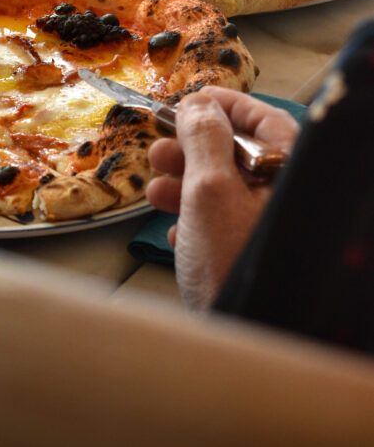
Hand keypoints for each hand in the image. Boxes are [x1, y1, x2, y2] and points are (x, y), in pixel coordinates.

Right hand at [146, 87, 298, 309]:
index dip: (223, 106)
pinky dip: (196, 224)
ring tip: (155, 193)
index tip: (187, 101)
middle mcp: (289, 198)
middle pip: (241, 156)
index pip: (263, 119)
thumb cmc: (230, 262)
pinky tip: (175, 235)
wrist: (241, 345)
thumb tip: (198, 104)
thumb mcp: (209, 190)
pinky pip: (224, 227)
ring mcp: (271, 230)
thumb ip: (203, 139)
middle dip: (193, 151)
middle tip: (159, 151)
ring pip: (227, 192)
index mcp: (291, 173)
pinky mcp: (252, 258)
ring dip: (186, 187)